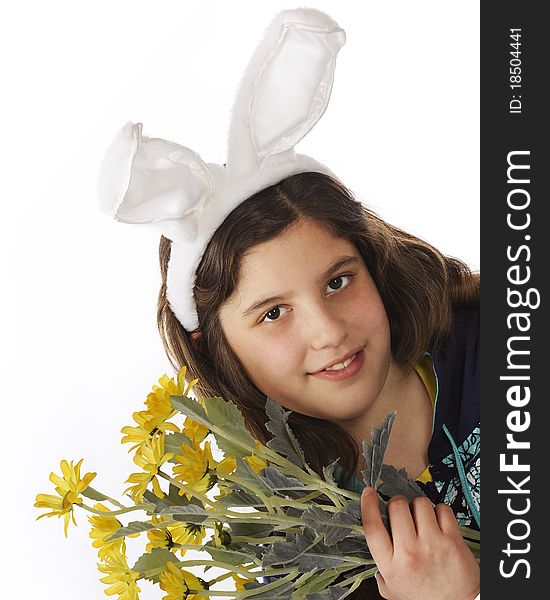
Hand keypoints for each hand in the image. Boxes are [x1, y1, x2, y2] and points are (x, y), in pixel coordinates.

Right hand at [361, 487, 479, 599]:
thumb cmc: (424, 598)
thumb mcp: (392, 589)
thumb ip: (380, 569)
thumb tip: (374, 541)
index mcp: (390, 566)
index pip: (372, 527)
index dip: (368, 504)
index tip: (368, 492)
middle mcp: (409, 553)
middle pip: (396, 507)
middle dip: (398, 503)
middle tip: (403, 511)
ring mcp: (431, 545)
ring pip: (419, 503)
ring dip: (419, 507)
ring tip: (422, 519)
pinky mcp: (452, 540)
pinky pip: (442, 509)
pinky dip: (440, 511)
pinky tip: (438, 523)